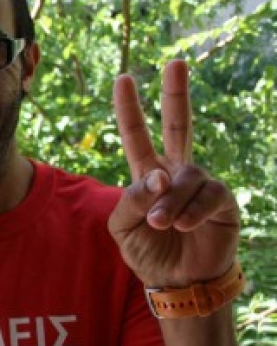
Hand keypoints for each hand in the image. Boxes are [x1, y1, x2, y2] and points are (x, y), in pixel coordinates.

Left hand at [108, 59, 239, 287]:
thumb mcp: (123, 227)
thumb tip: (157, 175)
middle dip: (176, 94)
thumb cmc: (148, 253)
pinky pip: (208, 193)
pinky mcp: (222, 201)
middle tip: (175, 63)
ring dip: (170, 200)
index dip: (129, 109)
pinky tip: (182, 225)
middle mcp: (175, 173)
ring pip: (185, 175)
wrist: (177, 283)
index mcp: (147, 175)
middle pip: (179, 126)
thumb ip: (131, 200)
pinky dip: (191, 209)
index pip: (136, 136)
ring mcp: (200, 184)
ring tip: (162, 225)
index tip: (123, 79)